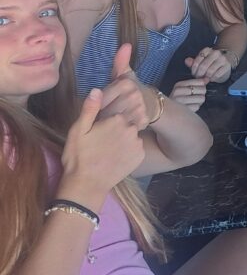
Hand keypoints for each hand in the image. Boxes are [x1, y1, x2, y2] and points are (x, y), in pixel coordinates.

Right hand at [59, 88, 144, 208]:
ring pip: (132, 135)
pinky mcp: (141, 156)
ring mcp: (138, 143)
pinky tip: (116, 157)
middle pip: (126, 122)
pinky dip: (129, 151)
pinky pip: (136, 148)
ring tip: (108, 151)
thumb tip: (97, 90)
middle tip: (102, 142)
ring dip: (124, 139)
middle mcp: (132, 128)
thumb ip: (90, 108)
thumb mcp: (78, 130)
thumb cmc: (79, 156)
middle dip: (117, 129)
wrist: (87, 184)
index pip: (117, 112)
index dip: (107, 120)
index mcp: (117, 119)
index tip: (98, 130)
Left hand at [98, 44, 153, 128]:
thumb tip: (125, 44)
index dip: (97, 106)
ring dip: (107, 126)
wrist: (153, 104)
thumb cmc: (132, 90)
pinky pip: (121, 130)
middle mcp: (132, 95)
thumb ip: (120, 62)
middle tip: (103, 118)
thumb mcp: (125, 76)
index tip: (99, 108)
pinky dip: (117, 132)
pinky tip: (117, 129)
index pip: (100, 99)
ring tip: (108, 125)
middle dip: (101, 117)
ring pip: (112, 122)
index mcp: (125, 84)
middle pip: (105, 111)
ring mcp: (138, 109)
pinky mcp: (142, 122)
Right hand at [170, 78, 208, 111]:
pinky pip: (197, 106)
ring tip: (192, 102)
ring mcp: (179, 101)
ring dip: (199, 101)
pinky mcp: (182, 111)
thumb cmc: (179, 99)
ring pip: (201, 98)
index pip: (200, 82)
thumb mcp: (185, 88)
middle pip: (202, 89)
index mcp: (178, 85)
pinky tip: (190, 107)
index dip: (202, 86)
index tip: (197, 89)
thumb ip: (197, 83)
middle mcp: (177, 92)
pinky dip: (196, 107)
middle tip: (195, 97)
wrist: (166, 111)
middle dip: (201, 94)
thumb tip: (207, 79)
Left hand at [185, 46, 231, 82]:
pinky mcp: (227, 66)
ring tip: (205, 79)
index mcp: (207, 50)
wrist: (225, 64)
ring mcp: (222, 59)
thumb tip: (186, 61)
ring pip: (210, 71)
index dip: (194, 69)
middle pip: (203, 66)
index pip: (197, 60)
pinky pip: (217, 74)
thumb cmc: (210, 64)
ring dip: (206, 77)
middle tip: (199, 78)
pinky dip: (212, 78)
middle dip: (199, 74)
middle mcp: (215, 53)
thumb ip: (193, 62)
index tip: (194, 74)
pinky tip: (211, 79)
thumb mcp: (201, 62)